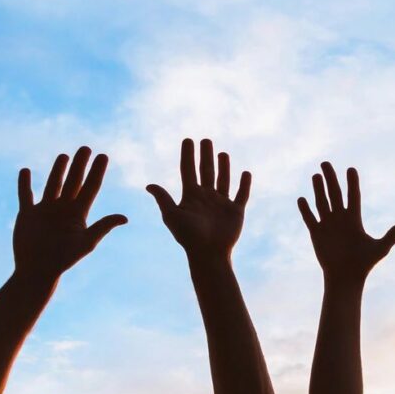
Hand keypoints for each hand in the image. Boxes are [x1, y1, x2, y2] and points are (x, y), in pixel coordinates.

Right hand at [13, 146, 126, 281]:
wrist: (38, 271)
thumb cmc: (64, 259)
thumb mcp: (87, 242)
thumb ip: (103, 227)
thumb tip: (126, 217)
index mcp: (79, 213)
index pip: (91, 187)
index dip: (97, 171)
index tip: (104, 156)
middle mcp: (64, 208)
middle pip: (73, 181)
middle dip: (80, 165)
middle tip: (86, 148)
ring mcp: (46, 210)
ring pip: (52, 184)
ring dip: (57, 170)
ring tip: (64, 155)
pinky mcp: (27, 214)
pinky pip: (26, 195)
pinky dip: (24, 183)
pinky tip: (26, 171)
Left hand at [146, 138, 250, 261]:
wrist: (208, 253)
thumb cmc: (188, 236)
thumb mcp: (172, 215)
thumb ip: (163, 199)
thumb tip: (148, 185)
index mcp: (191, 196)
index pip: (188, 170)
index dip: (187, 155)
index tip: (187, 140)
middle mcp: (206, 197)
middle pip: (205, 171)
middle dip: (205, 155)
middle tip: (205, 140)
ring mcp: (221, 203)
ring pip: (223, 180)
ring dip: (223, 166)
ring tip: (222, 153)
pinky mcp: (236, 211)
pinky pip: (242, 194)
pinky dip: (244, 184)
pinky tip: (245, 172)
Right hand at [298, 162, 394, 287]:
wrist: (346, 278)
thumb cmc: (364, 264)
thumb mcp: (381, 247)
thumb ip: (393, 234)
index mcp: (355, 219)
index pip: (353, 196)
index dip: (352, 183)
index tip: (351, 169)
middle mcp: (340, 219)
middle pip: (335, 194)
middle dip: (331, 178)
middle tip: (326, 163)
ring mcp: (328, 225)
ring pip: (322, 202)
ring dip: (318, 189)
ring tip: (316, 175)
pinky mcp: (316, 234)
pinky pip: (310, 218)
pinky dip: (305, 209)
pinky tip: (301, 198)